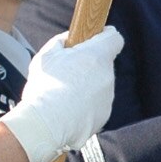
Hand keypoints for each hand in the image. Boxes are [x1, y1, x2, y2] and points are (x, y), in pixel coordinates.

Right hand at [1, 28, 122, 161]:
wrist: (46, 124)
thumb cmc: (45, 88)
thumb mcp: (46, 56)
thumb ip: (60, 42)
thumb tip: (68, 39)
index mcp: (96, 56)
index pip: (115, 38)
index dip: (106, 36)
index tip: (96, 39)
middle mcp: (108, 75)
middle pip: (103, 64)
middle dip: (89, 66)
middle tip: (68, 73)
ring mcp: (108, 97)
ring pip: (100, 86)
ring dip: (87, 87)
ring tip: (64, 96)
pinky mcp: (104, 115)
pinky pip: (97, 105)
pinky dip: (86, 106)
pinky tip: (68, 111)